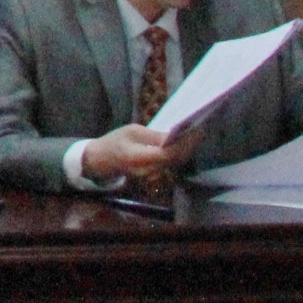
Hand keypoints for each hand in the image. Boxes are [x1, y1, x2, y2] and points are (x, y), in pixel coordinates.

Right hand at [82, 123, 199, 183]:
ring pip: (176, 162)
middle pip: (176, 159)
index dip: (184, 142)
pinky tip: (187, 141)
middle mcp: (149, 170)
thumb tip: (175, 136)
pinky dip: (181, 152)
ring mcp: (153, 174)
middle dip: (190, 144)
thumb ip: (153, 136)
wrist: (101, 160)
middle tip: (201, 128)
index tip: (195, 129)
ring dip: (188, 148)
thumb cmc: (113, 142)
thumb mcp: (131, 132)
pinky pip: (172, 163)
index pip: (168, 153)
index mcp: (139, 157)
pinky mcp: (156, 173)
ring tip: (197, 132)